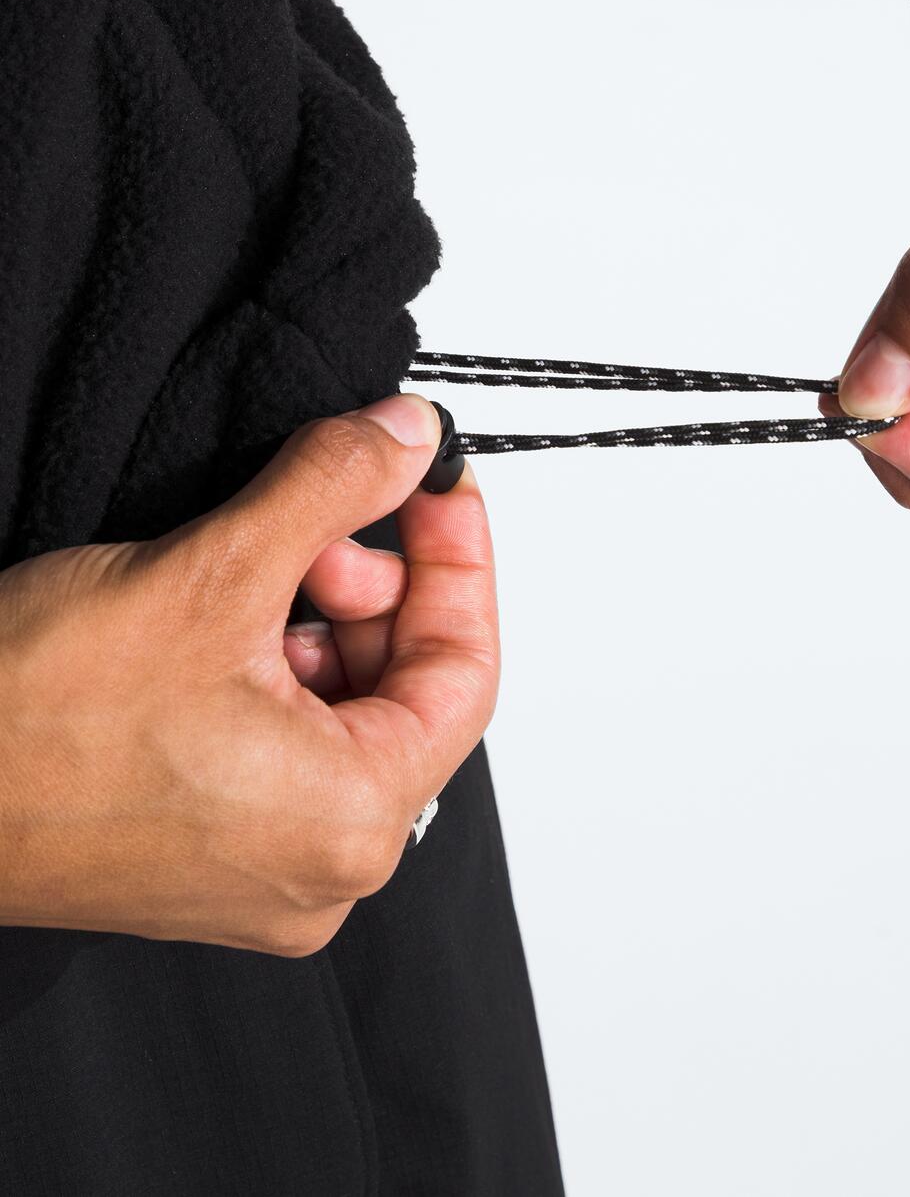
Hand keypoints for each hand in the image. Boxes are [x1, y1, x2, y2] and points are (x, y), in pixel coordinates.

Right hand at [0, 393, 497, 955]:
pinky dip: (278, 668)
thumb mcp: (209, 573)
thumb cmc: (24, 728)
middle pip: (408, 692)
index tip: (438, 488)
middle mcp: (322, 869)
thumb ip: (330, 490)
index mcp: (349, 822)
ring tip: (254, 565)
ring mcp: (266, 869)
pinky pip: (290, 745)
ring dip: (322, 620)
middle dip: (377, 585)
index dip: (459, 561)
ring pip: (346, 713)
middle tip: (324, 520)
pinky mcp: (212, 852)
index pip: (465, 674)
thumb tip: (405, 440)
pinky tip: (226, 619)